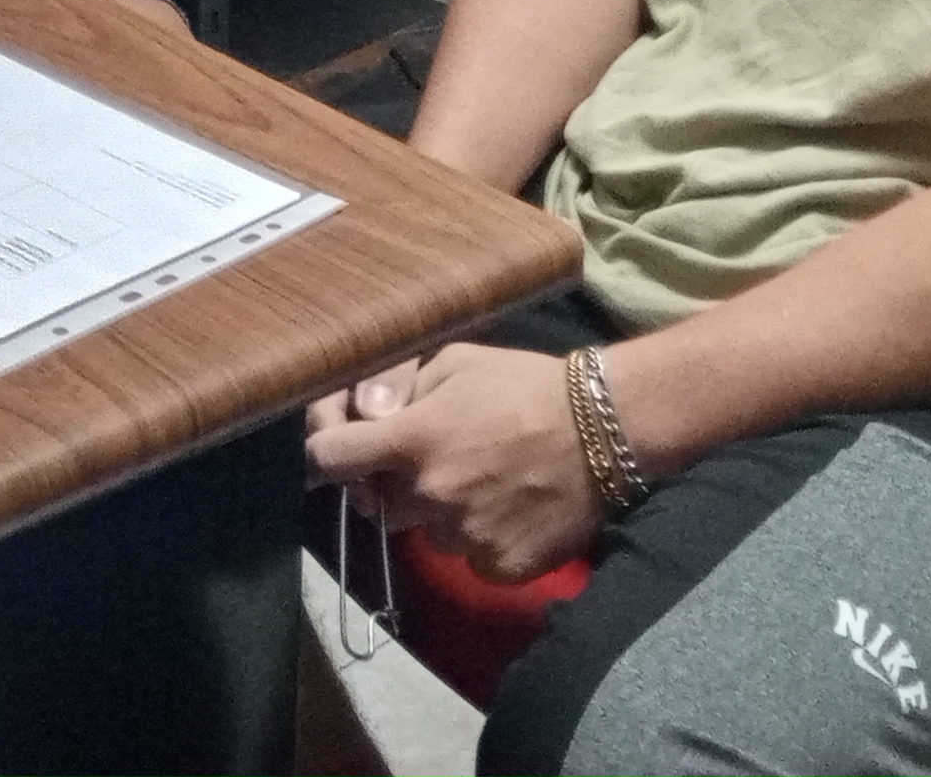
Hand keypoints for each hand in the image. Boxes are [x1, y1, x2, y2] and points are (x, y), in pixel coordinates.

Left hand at [304, 344, 604, 584]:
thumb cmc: (526, 386)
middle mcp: (429, 495)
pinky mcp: (500, 567)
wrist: (607, 430)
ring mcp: (465, 537)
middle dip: (390, 483)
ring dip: (438, 512)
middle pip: (376, 504)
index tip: (334, 448)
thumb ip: (399, 388)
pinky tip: (507, 506)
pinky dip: (479, 538)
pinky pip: (469, 557)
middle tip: (430, 458)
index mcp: (412, 440)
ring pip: (426, 533)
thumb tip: (362, 413)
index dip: (324, 450)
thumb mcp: (455, 363)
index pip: (329, 457)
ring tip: (481, 478)